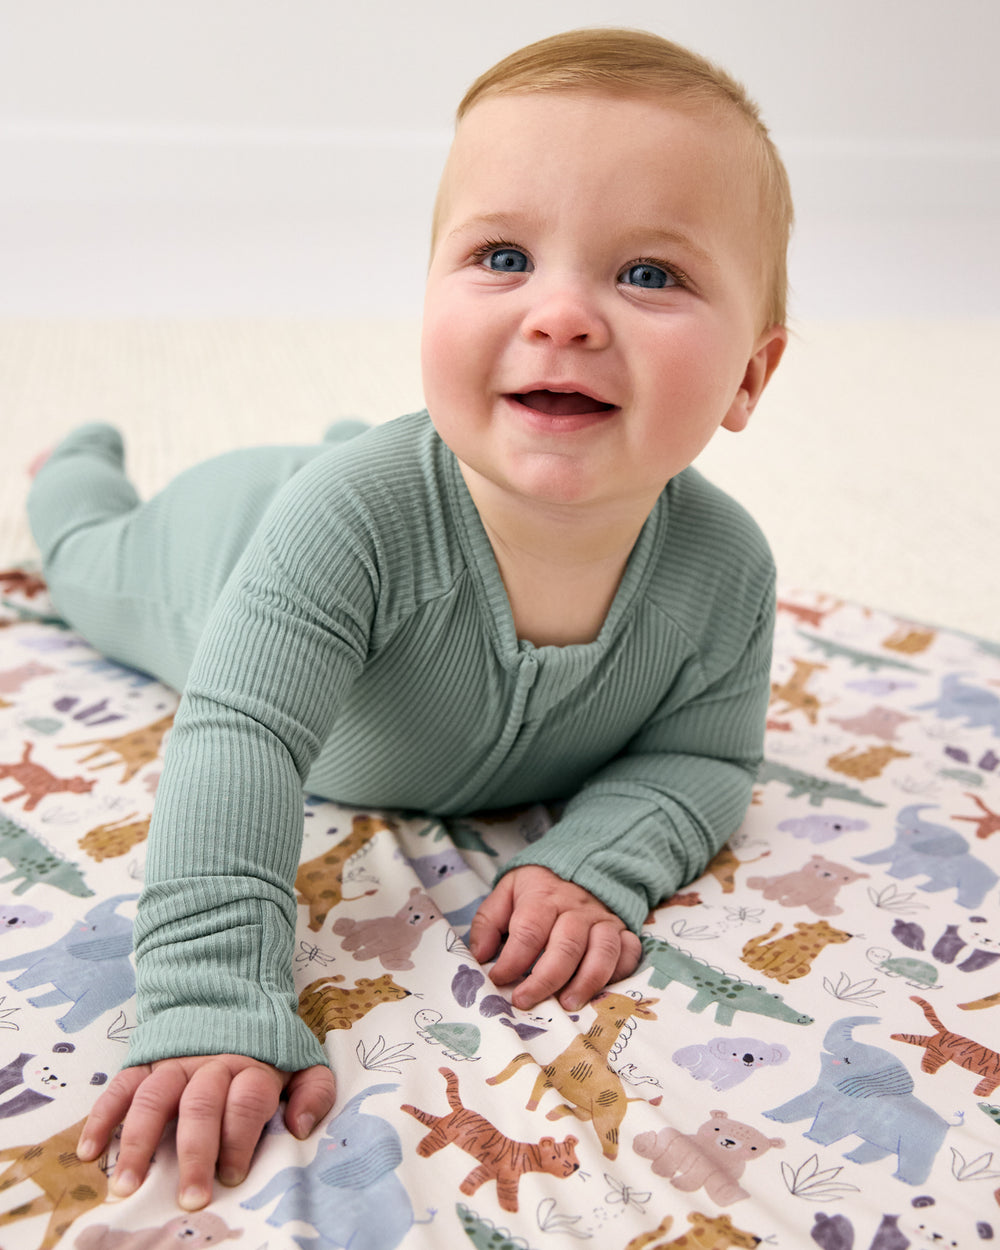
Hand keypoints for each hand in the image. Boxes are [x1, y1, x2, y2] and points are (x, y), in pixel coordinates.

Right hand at [76, 1054, 335, 1210]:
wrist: (230, 994)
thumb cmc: (267, 1047)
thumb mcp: (303, 1061)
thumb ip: (314, 1092)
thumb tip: (299, 1128)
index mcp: (253, 1066)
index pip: (247, 1101)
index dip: (241, 1137)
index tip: (234, 1174)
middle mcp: (211, 1065)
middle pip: (201, 1106)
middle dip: (196, 1153)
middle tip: (190, 1197)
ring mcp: (174, 1063)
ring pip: (154, 1099)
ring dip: (139, 1142)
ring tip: (128, 1185)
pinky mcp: (145, 1062)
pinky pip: (120, 1087)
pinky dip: (102, 1117)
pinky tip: (89, 1152)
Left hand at [468, 865, 641, 1011]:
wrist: (581, 865)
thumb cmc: (538, 888)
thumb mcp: (506, 892)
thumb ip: (488, 922)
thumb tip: (480, 956)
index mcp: (544, 897)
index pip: (529, 931)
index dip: (512, 960)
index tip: (497, 980)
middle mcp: (577, 909)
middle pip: (565, 947)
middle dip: (544, 980)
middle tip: (524, 1001)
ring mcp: (604, 920)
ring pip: (601, 953)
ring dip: (585, 982)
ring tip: (566, 1005)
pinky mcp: (623, 931)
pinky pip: (628, 954)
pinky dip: (619, 974)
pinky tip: (601, 991)